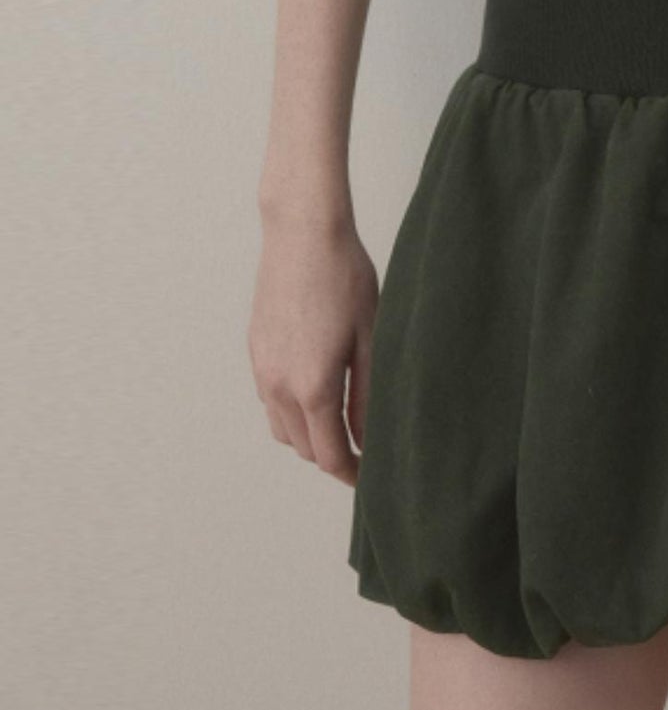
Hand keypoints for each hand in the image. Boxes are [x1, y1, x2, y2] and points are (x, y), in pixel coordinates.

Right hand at [248, 210, 377, 484]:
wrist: (303, 232)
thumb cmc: (345, 278)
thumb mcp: (370, 337)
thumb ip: (367, 395)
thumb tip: (365, 438)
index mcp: (312, 387)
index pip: (329, 455)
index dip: (351, 473)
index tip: (370, 477)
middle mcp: (279, 386)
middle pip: (303, 448)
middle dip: (331, 456)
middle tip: (361, 449)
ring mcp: (262, 368)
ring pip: (281, 427)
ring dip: (308, 435)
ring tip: (340, 423)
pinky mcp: (255, 350)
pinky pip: (269, 399)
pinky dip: (289, 409)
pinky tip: (314, 389)